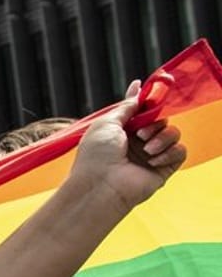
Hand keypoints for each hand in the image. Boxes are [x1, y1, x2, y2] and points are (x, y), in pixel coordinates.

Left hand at [71, 79, 185, 212]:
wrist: (101, 186)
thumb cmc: (97, 156)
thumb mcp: (106, 123)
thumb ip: (125, 107)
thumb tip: (136, 90)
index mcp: (122, 131)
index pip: (141, 112)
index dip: (147, 101)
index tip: (150, 89)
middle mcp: (137, 143)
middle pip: (160, 120)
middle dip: (154, 123)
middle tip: (140, 134)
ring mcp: (151, 155)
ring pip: (172, 133)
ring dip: (162, 137)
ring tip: (146, 149)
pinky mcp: (163, 168)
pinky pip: (180, 151)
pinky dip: (169, 152)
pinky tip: (153, 160)